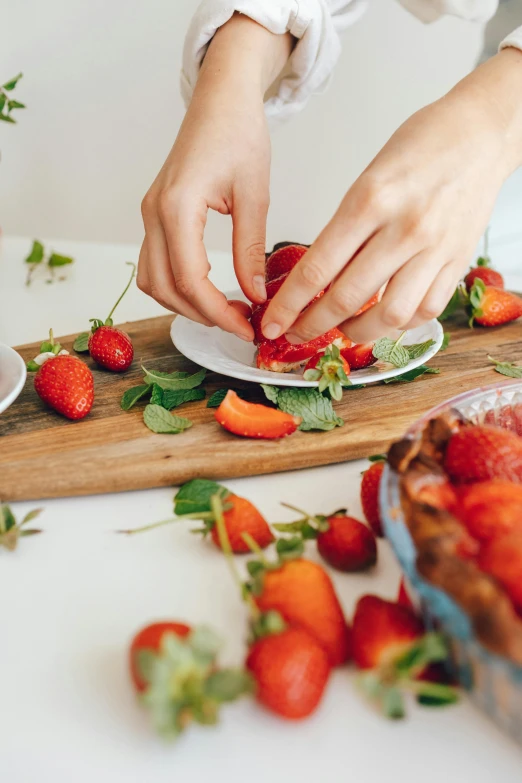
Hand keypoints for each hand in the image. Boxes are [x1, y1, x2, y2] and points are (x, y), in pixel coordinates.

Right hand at [137, 15, 292, 340]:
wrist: (221, 100)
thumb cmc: (239, 134)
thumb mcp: (255, 195)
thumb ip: (251, 250)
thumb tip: (256, 296)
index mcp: (177, 207)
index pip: (190, 280)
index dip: (217, 313)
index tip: (247, 328)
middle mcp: (154, 214)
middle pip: (165, 288)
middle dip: (202, 315)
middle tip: (241, 324)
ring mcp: (149, 215)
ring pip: (153, 281)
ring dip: (185, 304)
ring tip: (226, 310)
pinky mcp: (155, 215)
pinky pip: (154, 264)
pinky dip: (177, 286)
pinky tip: (209, 290)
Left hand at [262, 48, 521, 344]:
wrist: (481, 133)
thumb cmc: (422, 146)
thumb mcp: (367, 178)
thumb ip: (344, 228)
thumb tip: (316, 276)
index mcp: (370, 200)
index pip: (317, 268)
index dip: (289, 304)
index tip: (272, 321)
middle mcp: (404, 229)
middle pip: (347, 299)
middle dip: (312, 325)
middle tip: (296, 333)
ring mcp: (434, 249)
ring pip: (388, 316)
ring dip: (356, 332)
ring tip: (340, 330)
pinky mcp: (457, 262)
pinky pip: (425, 311)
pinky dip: (399, 324)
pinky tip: (382, 318)